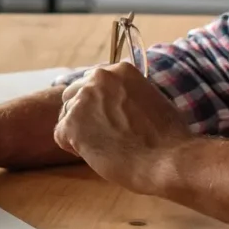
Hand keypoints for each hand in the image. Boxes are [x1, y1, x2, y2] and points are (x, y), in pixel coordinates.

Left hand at [54, 63, 191, 193]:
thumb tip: (116, 103)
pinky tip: (95, 154)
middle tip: (104, 135)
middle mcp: (99, 77)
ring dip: (80, 131)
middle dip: (84, 114)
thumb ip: (128, 94)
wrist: (166, 159)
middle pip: (74, 94)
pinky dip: (73, 148)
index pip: (93, 82)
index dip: (99, 103)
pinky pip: (61, 136)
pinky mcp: (72, 123)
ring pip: (67, 115)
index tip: (109, 118)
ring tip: (104, 147)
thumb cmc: (167, 136)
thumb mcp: (151, 98)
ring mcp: (84, 99)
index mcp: (120, 69)